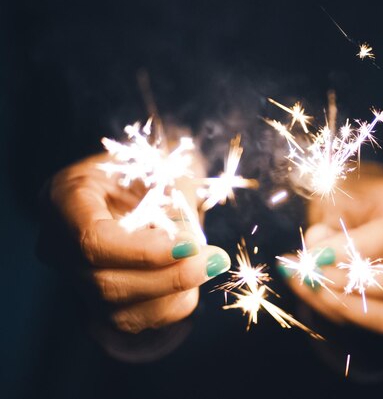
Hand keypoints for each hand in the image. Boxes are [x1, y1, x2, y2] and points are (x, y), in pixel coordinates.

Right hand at [37, 153, 230, 333]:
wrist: (147, 183)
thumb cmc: (156, 169)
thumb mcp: (167, 170)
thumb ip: (177, 207)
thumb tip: (193, 250)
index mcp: (63, 197)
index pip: (91, 240)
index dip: (143, 251)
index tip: (191, 246)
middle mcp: (58, 244)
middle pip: (105, 283)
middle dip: (169, 277)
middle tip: (215, 259)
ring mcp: (73, 279)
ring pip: (120, 312)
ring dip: (175, 293)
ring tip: (210, 263)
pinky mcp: (97, 304)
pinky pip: (136, 321)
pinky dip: (174, 304)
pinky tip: (194, 277)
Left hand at [278, 163, 382, 336]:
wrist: (375, 216)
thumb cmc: (359, 201)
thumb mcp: (340, 195)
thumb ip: (328, 221)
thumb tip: (317, 254)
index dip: (356, 248)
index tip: (315, 254)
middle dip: (352, 282)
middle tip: (309, 274)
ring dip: (346, 306)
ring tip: (309, 285)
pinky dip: (349, 317)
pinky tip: (321, 297)